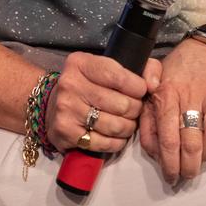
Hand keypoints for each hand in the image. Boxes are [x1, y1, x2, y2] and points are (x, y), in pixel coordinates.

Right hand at [45, 52, 162, 152]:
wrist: (52, 104)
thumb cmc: (88, 84)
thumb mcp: (107, 65)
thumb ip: (141, 66)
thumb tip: (153, 84)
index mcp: (80, 63)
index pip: (118, 76)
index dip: (137, 86)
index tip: (141, 90)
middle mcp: (70, 84)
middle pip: (121, 104)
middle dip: (135, 109)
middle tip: (133, 109)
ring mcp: (66, 110)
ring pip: (115, 125)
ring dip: (128, 127)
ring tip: (127, 123)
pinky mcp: (65, 132)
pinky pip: (104, 143)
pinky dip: (117, 142)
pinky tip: (116, 136)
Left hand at [138, 40, 205, 183]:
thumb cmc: (176, 70)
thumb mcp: (153, 87)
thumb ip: (147, 116)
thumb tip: (152, 147)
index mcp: (167, 93)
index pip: (168, 137)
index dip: (169, 163)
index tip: (169, 176)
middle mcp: (190, 95)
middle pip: (191, 143)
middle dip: (188, 167)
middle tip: (184, 176)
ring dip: (205, 158)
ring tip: (198, 164)